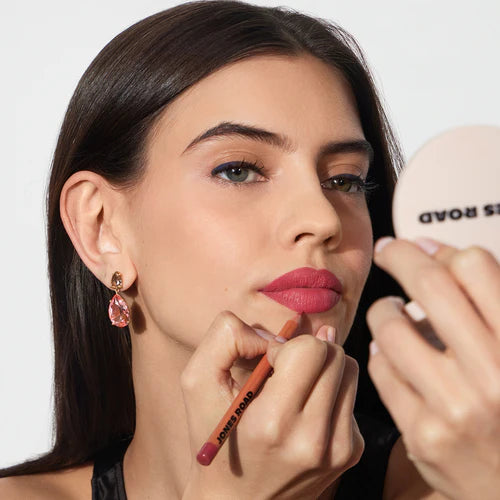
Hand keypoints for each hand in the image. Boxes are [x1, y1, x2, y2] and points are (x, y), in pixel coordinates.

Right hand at [180, 311, 362, 498]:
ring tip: (295, 387)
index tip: (268, 364)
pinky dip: (329, 391)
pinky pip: (351, 395)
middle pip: (336, 355)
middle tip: (283, 370)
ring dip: (323, 367)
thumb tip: (281, 332)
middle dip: (308, 351)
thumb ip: (226, 337)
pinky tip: (305, 409)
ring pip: (350, 370)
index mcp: (273, 422)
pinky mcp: (352, 452)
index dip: (287, 345)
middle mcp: (313, 440)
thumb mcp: (198, 381)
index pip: (311, 350)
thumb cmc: (215, 435)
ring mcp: (339, 449)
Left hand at [367, 237, 499, 499]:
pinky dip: (380, 353)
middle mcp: (495, 375)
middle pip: (430, 285)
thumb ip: (485, 298)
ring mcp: (455, 408)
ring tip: (392, 312)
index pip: (475, 267)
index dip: (439, 250)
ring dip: (384, 310)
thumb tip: (429, 249)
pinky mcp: (423, 436)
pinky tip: (391, 354)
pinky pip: (381, 371)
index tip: (419, 247)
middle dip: (399, 257)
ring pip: (392, 328)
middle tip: (387, 251)